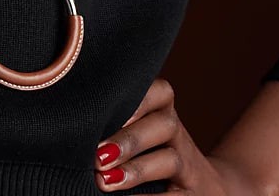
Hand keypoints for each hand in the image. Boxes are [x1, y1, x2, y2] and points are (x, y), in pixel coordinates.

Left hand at [94, 77, 265, 194]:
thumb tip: (72, 126)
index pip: (160, 91)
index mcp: (163, 108)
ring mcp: (189, 163)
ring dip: (135, 169)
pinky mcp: (195, 193)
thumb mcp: (138, 127)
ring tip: (104, 179)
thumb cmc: (147, 150)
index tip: (104, 110)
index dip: (137, 99)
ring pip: (170, 158)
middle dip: (128, 139)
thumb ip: (115, 122)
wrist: (206, 187)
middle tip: (97, 154)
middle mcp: (178, 132)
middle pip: (163, 125)